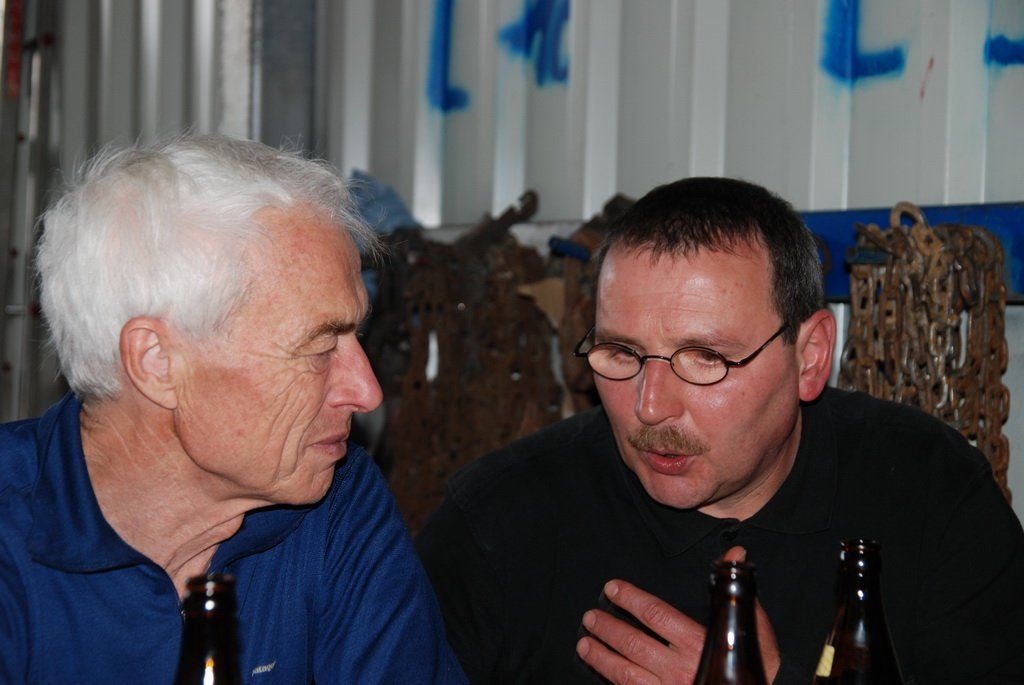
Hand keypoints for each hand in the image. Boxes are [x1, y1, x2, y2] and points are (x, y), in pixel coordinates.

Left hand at [576, 546, 780, 683]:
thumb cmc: (759, 661)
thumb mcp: (752, 621)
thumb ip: (735, 587)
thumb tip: (734, 552)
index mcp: (699, 642)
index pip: (655, 615)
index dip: (631, 600)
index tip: (612, 588)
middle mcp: (682, 669)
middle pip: (634, 644)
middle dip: (608, 628)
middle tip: (589, 616)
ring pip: (626, 674)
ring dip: (602, 658)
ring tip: (584, 643)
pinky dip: (615, 683)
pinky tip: (603, 675)